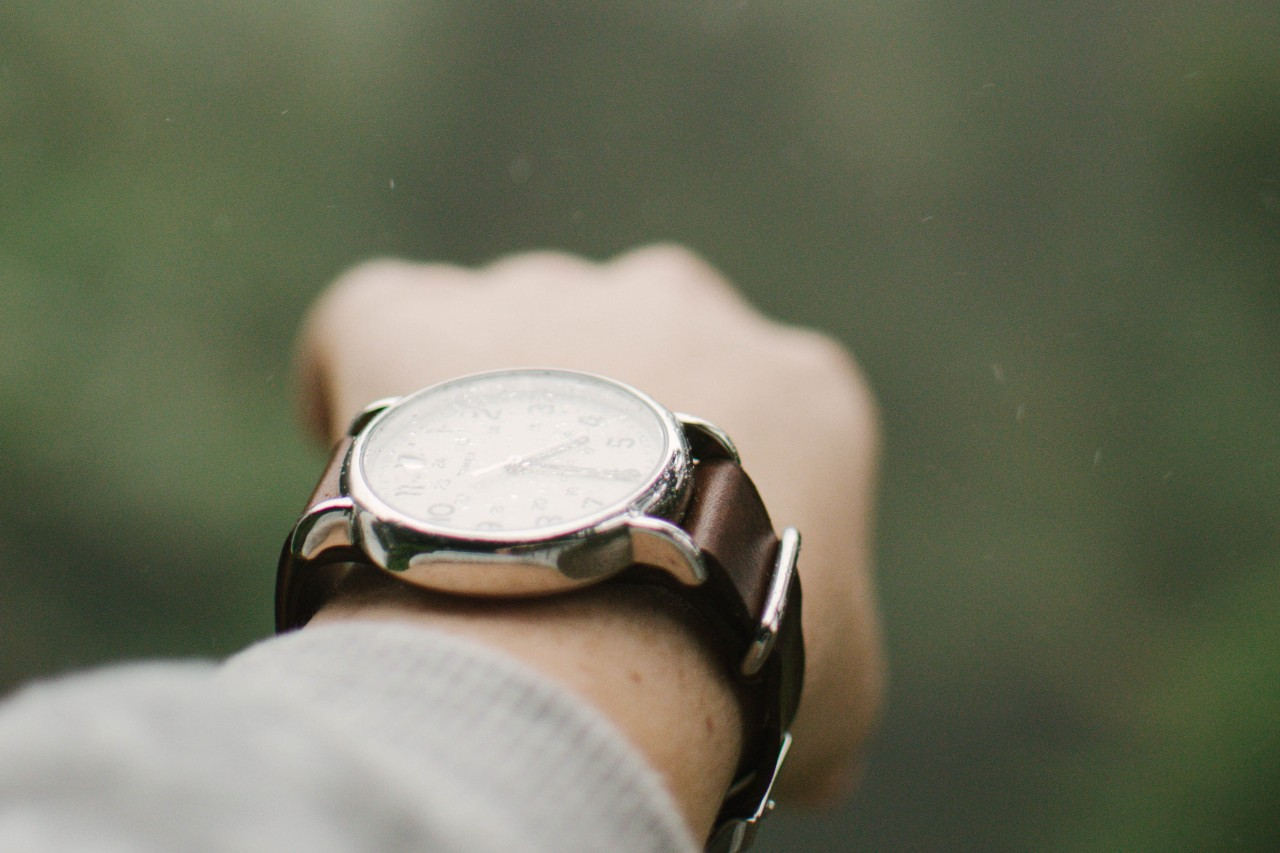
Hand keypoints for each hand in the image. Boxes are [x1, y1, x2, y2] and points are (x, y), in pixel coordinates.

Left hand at [295, 246, 882, 825]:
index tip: (660, 550)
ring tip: (462, 521)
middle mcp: (676, 304)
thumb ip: (831, 661)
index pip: (757, 414)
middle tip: (563, 532)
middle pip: (634, 351)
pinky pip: (381, 318)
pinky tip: (368, 461)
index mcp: (795, 383)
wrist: (595, 634)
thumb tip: (822, 764)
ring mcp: (545, 297)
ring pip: (509, 333)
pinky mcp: (417, 311)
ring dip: (490, 409)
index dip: (701, 488)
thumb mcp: (840, 677)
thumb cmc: (735, 664)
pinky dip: (360, 376)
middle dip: (597, 427)